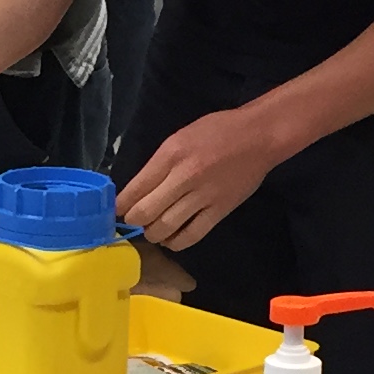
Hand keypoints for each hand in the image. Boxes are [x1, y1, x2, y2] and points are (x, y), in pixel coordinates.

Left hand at [118, 102, 295, 251]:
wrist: (258, 136)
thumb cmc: (217, 131)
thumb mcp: (179, 138)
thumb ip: (159, 164)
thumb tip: (137, 190)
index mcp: (171, 155)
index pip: (136, 188)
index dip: (120, 205)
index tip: (115, 211)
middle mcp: (184, 177)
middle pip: (146, 212)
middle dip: (133, 221)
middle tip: (133, 221)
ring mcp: (203, 196)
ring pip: (165, 227)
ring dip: (153, 234)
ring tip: (152, 230)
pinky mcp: (220, 211)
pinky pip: (192, 235)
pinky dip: (176, 242)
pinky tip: (171, 239)